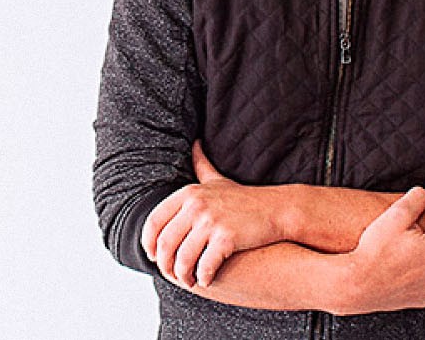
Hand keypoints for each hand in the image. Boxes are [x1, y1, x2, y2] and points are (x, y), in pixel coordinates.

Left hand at [141, 141, 286, 288]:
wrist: (276, 209)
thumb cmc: (244, 198)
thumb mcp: (218, 179)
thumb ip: (201, 164)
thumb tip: (195, 143)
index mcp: (188, 194)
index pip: (154, 221)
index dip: (148, 243)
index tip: (153, 256)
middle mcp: (196, 206)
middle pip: (166, 243)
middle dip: (165, 265)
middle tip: (171, 275)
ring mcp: (211, 221)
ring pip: (183, 258)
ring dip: (182, 276)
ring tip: (188, 282)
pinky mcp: (226, 238)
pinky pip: (205, 266)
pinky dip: (202, 278)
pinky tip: (205, 281)